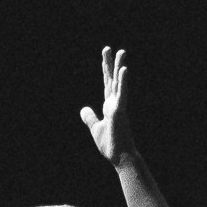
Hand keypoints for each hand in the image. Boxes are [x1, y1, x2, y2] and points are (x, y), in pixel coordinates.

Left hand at [76, 47, 132, 164]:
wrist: (119, 157)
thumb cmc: (110, 144)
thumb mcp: (95, 128)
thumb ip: (90, 118)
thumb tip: (83, 109)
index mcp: (110, 106)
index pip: (107, 84)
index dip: (105, 70)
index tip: (105, 57)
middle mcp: (115, 103)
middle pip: (112, 79)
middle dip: (110, 63)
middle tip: (109, 48)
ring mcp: (119, 106)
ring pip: (119, 82)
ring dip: (119, 67)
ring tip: (121, 52)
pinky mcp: (120, 111)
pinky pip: (122, 93)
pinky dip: (123, 81)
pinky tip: (123, 70)